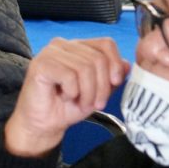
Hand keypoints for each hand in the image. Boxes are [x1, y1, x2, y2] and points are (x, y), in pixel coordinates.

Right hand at [4, 37, 128, 157]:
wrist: (44, 124)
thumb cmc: (68, 107)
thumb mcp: (99, 92)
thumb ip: (112, 77)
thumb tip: (127, 64)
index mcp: (77, 47)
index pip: (105, 43)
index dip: (115, 63)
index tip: (115, 83)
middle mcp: (62, 45)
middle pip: (98, 58)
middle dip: (102, 86)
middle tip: (95, 103)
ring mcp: (50, 53)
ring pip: (85, 68)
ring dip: (88, 92)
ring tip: (80, 102)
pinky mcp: (40, 65)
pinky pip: (69, 75)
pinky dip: (72, 92)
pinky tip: (65, 96)